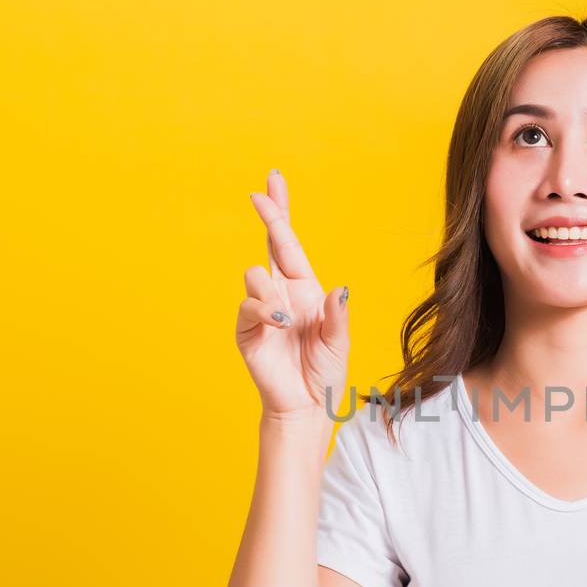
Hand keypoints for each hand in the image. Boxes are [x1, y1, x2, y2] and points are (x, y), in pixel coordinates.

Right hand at [235, 169, 351, 421]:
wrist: (305, 404)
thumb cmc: (324, 372)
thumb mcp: (339, 341)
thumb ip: (337, 316)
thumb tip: (338, 290)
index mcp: (304, 288)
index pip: (290, 244)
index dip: (280, 213)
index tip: (272, 182)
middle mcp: (281, 292)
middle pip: (270, 244)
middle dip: (268, 216)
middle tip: (259, 194)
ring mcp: (262, 309)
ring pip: (256, 275)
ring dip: (272, 292)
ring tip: (288, 321)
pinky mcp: (247, 329)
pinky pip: (249, 306)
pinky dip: (264, 311)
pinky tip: (280, 324)